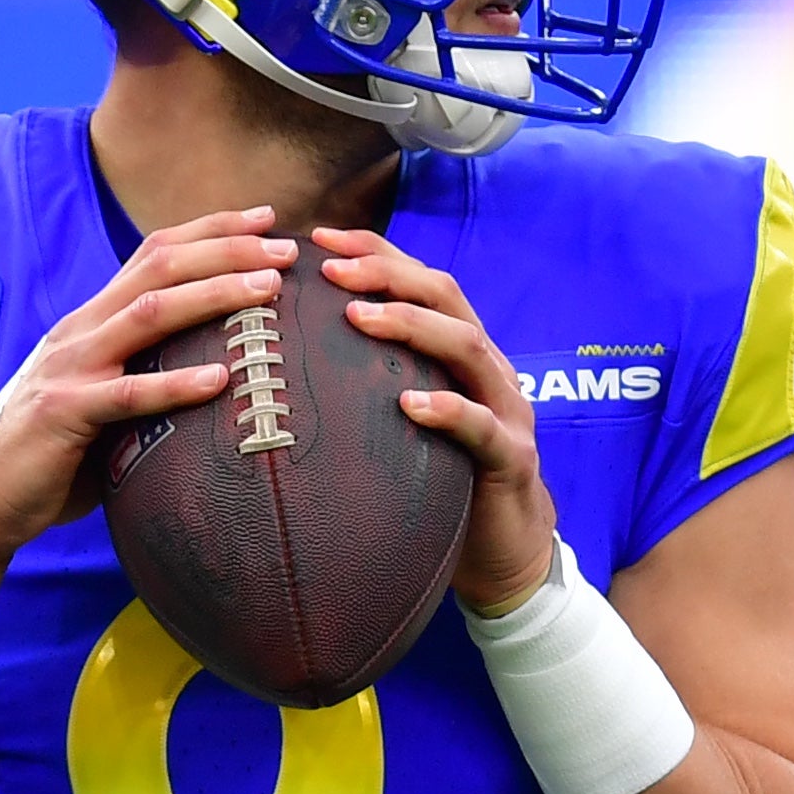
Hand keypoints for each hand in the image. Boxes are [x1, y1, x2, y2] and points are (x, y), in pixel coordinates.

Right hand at [0, 208, 289, 567]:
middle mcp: (81, 330)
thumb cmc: (52, 454)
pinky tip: (220, 379)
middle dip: (227, 250)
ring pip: (149, 313)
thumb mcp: (101, 397)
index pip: (155, 253)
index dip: (211, 230)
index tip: (265, 221)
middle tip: (284, 250)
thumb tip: (216, 372)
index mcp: (92, 321)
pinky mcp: (64, 413)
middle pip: (160, 267)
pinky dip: (176, 383)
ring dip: (213, 295)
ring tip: (267, 292)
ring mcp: (71, 367)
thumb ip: (143, 373)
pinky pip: (128, 394)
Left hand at [315, 227, 557, 613]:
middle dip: (387, 275)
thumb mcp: (401, 425)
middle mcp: (486, 368)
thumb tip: (282, 365)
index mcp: (458, 352)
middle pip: (446, 296)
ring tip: (358, 318)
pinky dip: (448, 409)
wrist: (504, 554)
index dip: (375, 253)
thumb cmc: (442, 483)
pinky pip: (482, 426)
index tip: (318, 238)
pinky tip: (410, 404)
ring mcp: (505, 409)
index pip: (420, 282)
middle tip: (330, 271)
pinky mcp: (511, 457)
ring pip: (467, 346)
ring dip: (412, 326)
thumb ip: (366, 388)